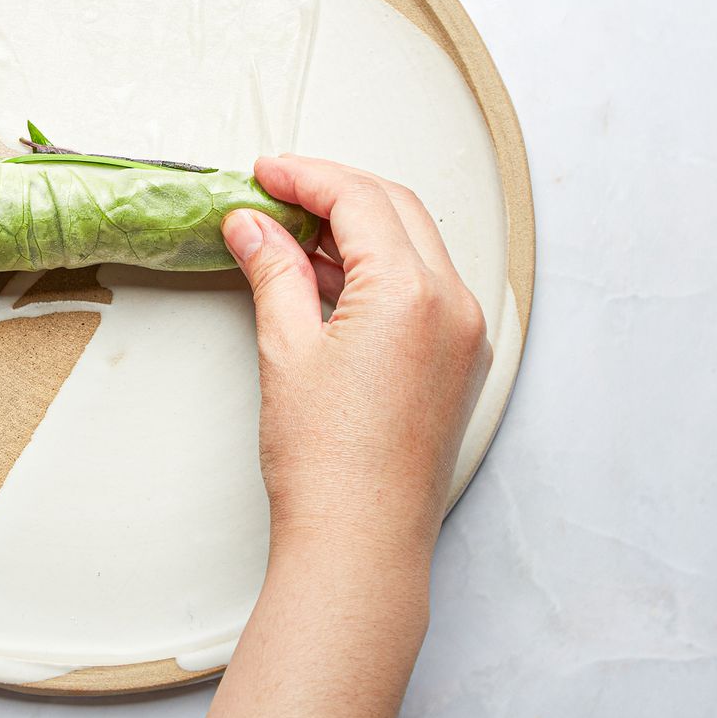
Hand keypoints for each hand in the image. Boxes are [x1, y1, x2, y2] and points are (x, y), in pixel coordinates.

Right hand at [221, 155, 491, 562]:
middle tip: (275, 193)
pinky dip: (379, 267)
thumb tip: (252, 223)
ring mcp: (465, 333)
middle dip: (334, 190)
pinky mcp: (460, 361)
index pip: (360, 199)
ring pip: (415, 244)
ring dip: (357, 228)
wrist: (361, 543)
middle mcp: (454, 304)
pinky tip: (329, 276)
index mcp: (413, 292)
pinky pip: (425, 285)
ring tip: (291, 234)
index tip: (262, 174)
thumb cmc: (325, 461)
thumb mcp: (286, 348)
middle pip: (396, 209)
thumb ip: (274, 270)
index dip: (305, 176)